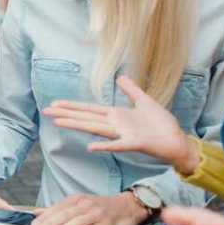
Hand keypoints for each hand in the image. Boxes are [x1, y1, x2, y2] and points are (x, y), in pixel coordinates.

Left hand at [31, 192, 148, 224]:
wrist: (127, 206)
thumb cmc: (100, 207)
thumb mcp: (78, 204)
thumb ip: (58, 209)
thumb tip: (37, 213)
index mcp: (77, 199)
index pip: (57, 208)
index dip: (44, 217)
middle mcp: (85, 205)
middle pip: (64, 215)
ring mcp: (96, 214)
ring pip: (75, 223)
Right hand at [42, 76, 199, 175]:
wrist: (178, 141)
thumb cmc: (162, 124)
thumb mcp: (145, 101)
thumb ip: (131, 90)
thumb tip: (120, 77)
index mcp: (117, 116)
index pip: (90, 110)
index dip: (72, 107)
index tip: (55, 104)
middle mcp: (116, 125)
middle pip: (86, 118)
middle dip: (66, 114)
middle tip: (46, 112)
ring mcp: (123, 135)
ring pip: (95, 129)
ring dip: (77, 125)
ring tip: (58, 122)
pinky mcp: (135, 143)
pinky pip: (117, 145)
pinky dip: (104, 146)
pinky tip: (90, 147)